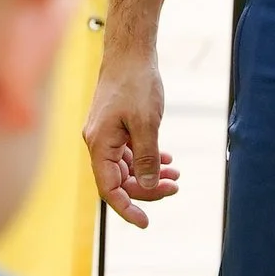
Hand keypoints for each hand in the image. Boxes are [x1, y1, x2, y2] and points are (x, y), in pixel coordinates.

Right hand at [82, 47, 181, 230]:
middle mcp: (98, 143)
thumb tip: (147, 186)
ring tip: (176, 175)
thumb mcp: (147, 124)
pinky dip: (147, 158)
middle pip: (120, 180)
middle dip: (147, 188)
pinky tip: (167, 160)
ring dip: (150, 174)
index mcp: (99, 145)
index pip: (110, 189)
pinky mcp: (114, 126)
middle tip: (175, 187)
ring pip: (127, 167)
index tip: (146, 223)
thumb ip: (147, 158)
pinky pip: (129, 152)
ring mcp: (106, 135)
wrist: (129, 52)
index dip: (127, 208)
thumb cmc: (136, 83)